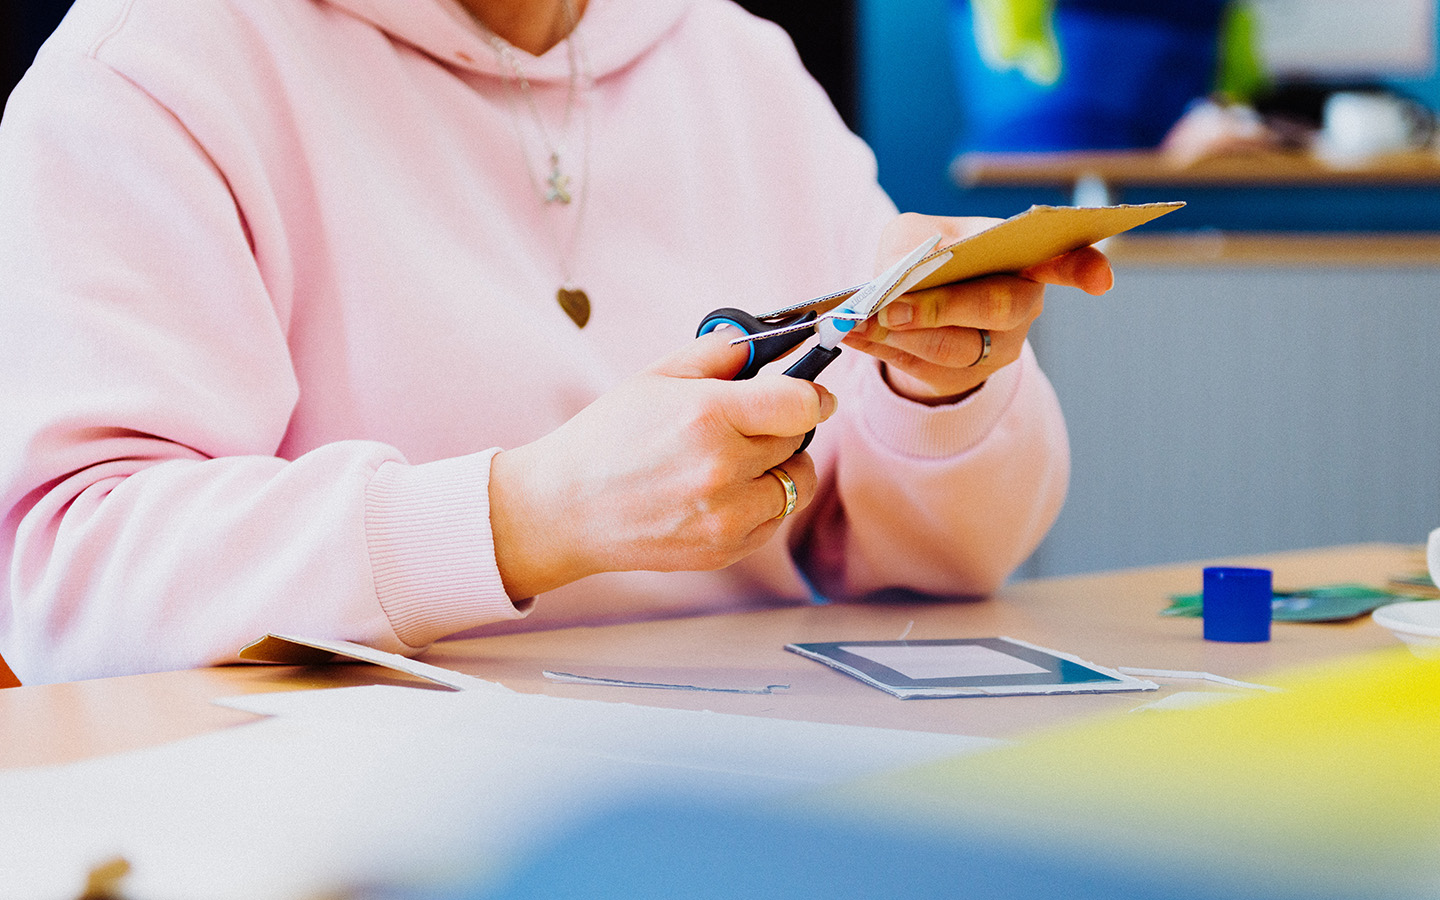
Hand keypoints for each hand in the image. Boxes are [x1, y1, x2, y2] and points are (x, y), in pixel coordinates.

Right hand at [489, 330, 834, 597]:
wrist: (564, 509)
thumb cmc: (607, 438)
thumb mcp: (656, 377)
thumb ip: (718, 353)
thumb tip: (766, 346)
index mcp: (708, 416)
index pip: (802, 404)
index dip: (812, 395)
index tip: (810, 396)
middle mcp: (723, 468)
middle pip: (798, 440)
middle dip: (783, 427)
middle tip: (751, 425)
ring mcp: (726, 515)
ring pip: (797, 483)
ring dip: (781, 468)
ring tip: (740, 461)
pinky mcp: (725, 550)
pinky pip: (774, 519)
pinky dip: (762, 504)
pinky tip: (724, 493)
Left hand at [844, 213, 1113, 403]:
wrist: (910, 300)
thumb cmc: (926, 255)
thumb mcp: (914, 232)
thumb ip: (908, 243)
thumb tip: (893, 274)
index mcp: (1025, 261)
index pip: (1068, 262)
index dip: (1086, 269)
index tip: (1101, 280)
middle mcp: (1022, 307)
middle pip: (998, 309)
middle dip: (943, 308)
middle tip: (895, 306)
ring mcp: (997, 349)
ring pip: (954, 348)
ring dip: (902, 336)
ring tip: (858, 321)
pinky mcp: (961, 380)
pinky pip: (922, 370)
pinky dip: (883, 350)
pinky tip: (852, 335)